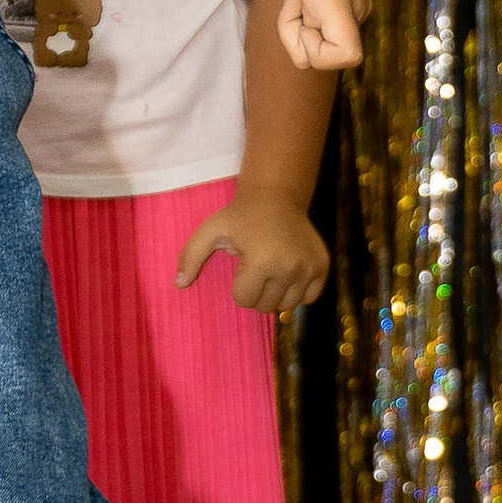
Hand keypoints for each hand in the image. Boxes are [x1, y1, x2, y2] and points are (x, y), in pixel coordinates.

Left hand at [179, 186, 329, 314]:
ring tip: (270, 271)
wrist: (276, 196)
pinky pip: (309, 298)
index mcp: (262, 261)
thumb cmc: (239, 216)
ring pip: (287, 306)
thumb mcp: (210, 231)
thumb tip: (178, 284)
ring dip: (275, 294)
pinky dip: (297, 292)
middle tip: (255, 268)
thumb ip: (190, 256)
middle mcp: (289, 267)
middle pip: (266, 306)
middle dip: (256, 292)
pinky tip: (288, 275)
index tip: (241, 266)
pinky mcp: (323, 267)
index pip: (245, 300)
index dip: (238, 287)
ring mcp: (309, 268)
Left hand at [214, 0, 367, 70]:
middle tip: (290, 2)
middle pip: (328, 58)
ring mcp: (357, 8)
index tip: (298, 22)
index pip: (348, 56)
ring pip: (326, 50)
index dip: (315, 54)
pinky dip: (307, 25)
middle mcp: (356, 4)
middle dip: (300, 40)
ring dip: (302, 31)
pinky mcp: (353, 9)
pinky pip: (327, 39)